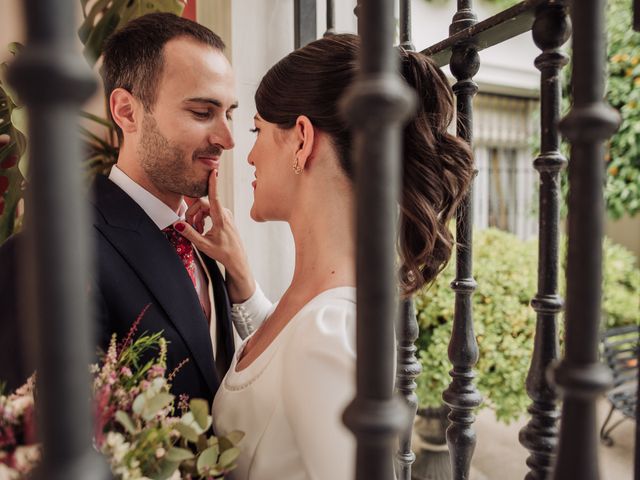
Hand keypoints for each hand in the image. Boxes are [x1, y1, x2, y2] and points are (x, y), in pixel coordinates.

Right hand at [174, 171, 255, 302]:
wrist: (237, 259)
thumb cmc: (223, 253)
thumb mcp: (204, 245)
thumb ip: (190, 233)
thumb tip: (177, 224)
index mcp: (221, 219)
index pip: (215, 198)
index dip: (212, 184)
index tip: (213, 172)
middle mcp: (225, 214)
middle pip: (203, 205)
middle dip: (193, 214)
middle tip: (189, 227)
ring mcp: (226, 214)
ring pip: (206, 208)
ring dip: (197, 218)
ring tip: (197, 231)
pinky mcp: (225, 216)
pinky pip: (210, 212)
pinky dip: (203, 219)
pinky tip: (201, 229)